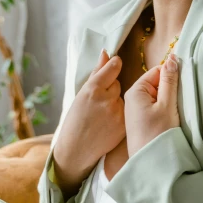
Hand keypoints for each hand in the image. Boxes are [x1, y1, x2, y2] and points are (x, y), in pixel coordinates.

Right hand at [52, 48, 125, 180]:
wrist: (76, 150)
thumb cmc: (75, 121)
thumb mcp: (81, 94)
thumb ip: (97, 73)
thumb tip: (106, 53)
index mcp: (93, 89)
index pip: (113, 68)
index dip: (114, 65)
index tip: (115, 64)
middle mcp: (106, 99)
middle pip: (117, 84)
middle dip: (111, 89)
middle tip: (99, 102)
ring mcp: (117, 113)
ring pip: (123, 98)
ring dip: (115, 102)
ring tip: (103, 115)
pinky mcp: (124, 125)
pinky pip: (127, 111)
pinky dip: (120, 114)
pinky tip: (109, 123)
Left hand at [124, 53, 180, 157]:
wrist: (150, 163)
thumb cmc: (158, 133)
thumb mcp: (167, 104)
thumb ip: (169, 81)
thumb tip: (171, 58)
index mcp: (136, 90)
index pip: (157, 72)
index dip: (171, 77)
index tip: (182, 87)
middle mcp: (131, 98)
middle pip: (156, 83)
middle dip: (169, 90)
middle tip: (177, 103)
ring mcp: (134, 110)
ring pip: (156, 96)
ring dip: (167, 101)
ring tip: (173, 113)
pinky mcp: (139, 121)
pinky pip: (153, 107)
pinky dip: (163, 110)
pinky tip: (168, 120)